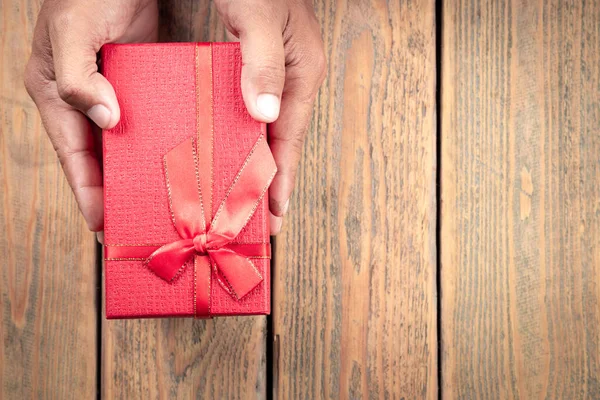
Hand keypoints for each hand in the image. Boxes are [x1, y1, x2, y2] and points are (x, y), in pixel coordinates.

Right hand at [24, 0, 157, 233]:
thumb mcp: (73, 32)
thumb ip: (77, 77)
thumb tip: (104, 119)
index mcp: (56, 95)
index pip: (72, 155)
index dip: (87, 191)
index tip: (104, 223)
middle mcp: (83, 100)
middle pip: (98, 158)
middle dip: (115, 191)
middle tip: (139, 222)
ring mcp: (112, 94)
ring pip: (122, 145)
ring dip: (138, 171)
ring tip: (161, 202)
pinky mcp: (138, 85)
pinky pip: (146, 123)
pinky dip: (156, 144)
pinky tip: (176, 161)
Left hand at [215, 0, 326, 233]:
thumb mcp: (258, 15)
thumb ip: (262, 62)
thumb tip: (267, 113)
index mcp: (303, 72)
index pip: (291, 135)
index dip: (282, 177)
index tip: (274, 215)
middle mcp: (292, 79)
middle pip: (280, 141)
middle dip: (268, 181)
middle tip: (255, 221)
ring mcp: (274, 75)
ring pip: (264, 131)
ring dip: (252, 164)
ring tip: (238, 200)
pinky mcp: (254, 69)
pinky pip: (248, 114)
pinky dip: (239, 138)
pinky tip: (223, 153)